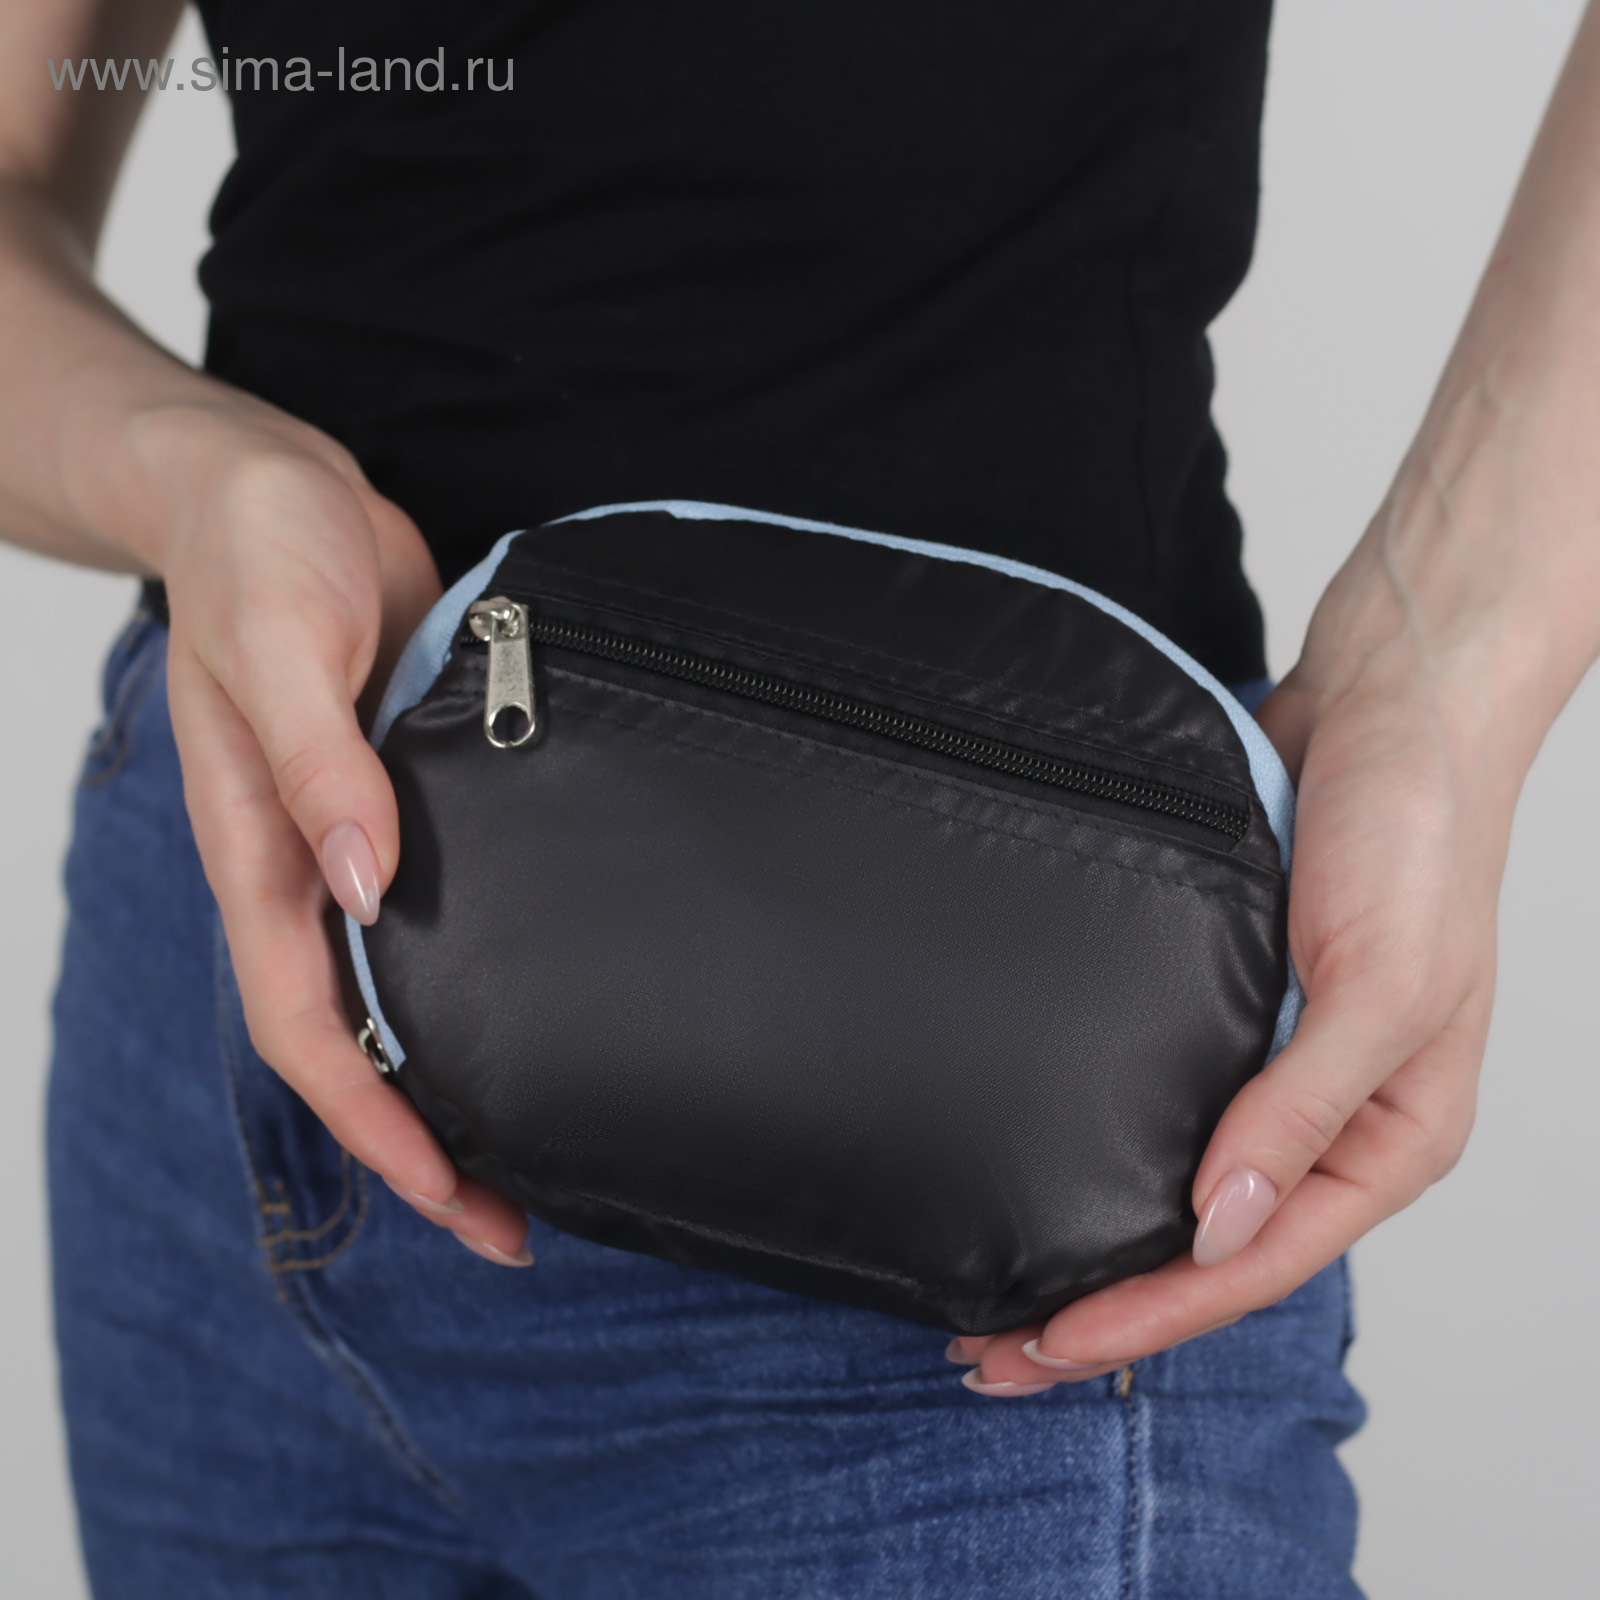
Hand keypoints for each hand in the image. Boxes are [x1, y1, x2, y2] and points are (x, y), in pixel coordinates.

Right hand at [148, 398, 531, 1264]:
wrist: (269, 486)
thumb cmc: (256, 554)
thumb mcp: (282, 647)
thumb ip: (315, 765)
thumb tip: (365, 884)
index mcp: (261, 852)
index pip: (308, 1025)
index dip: (375, 1120)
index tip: (452, 1192)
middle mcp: (307, 866)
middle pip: (356, 1042)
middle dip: (426, 1142)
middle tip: (515, 1222)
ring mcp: (356, 838)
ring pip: (396, 993)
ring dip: (457, 1076)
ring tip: (539, 1145)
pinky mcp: (404, 796)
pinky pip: (435, 915)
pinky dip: (476, 976)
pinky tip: (535, 996)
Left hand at [954, 654, 1501, 1391]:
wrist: (1383, 703)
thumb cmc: (1417, 832)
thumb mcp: (1380, 980)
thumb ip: (1304, 1108)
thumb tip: (1220, 1220)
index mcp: (1387, 1133)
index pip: (1254, 1261)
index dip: (1148, 1315)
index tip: (1046, 1344)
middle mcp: (1326, 1116)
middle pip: (1205, 1246)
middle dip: (1103, 1310)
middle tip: (989, 1353)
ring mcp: (1271, 1065)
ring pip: (1176, 1187)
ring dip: (1094, 1244)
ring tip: (997, 1290)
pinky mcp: (1227, 1007)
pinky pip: (1161, 1105)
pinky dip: (1101, 1152)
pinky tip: (1040, 1166)